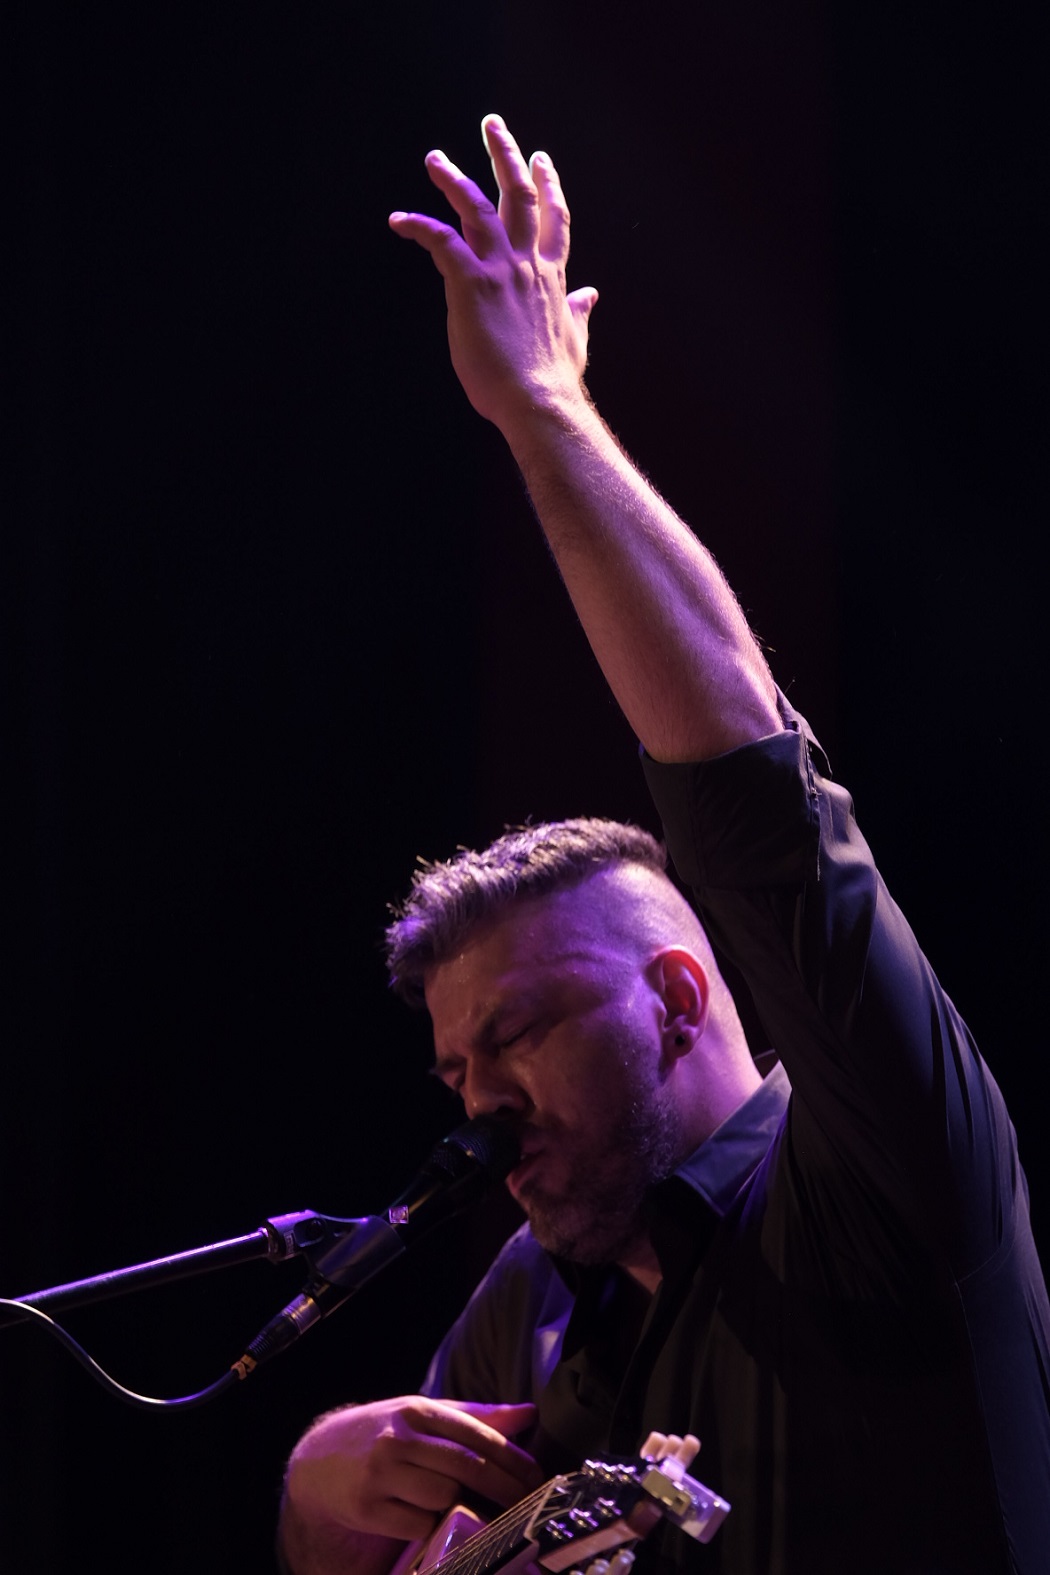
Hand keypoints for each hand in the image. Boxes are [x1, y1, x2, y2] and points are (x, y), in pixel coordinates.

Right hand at [283, 1394, 541, 1546]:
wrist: (319, 1458)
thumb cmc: (384, 1434)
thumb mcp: (423, 1414)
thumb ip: (475, 1416)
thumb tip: (529, 1414)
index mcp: (417, 1410)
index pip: (476, 1432)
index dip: (511, 1457)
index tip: (536, 1475)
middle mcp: (399, 1438)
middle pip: (466, 1466)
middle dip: (504, 1487)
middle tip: (529, 1501)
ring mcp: (381, 1474)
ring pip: (443, 1496)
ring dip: (466, 1507)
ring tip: (481, 1512)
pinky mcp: (367, 1508)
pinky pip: (418, 1524)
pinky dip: (434, 1526)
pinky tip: (438, 1522)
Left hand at [389, 114, 597, 430]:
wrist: (538, 401)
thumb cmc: (553, 381)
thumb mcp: (574, 339)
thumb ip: (578, 313)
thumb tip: (591, 296)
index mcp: (552, 277)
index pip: (553, 219)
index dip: (548, 185)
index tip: (541, 159)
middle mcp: (528, 264)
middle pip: (519, 195)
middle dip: (505, 155)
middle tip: (491, 125)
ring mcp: (500, 270)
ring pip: (478, 207)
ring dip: (454, 178)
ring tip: (435, 159)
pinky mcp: (470, 284)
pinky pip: (440, 241)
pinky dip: (418, 226)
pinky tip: (399, 220)